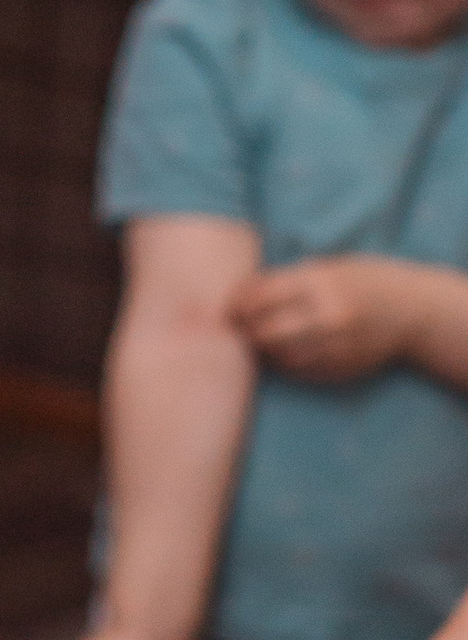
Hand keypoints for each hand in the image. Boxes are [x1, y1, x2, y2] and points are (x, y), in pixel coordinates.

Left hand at [229, 256, 420, 382]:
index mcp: (319, 283)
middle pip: (265, 332)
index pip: (260, 297)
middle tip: (238, 329)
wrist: (410, 309)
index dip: (238, 304)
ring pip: (280, 357)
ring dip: (264, 350)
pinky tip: (282, 354)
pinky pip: (300, 372)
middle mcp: (327, 316)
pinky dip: (285, 364)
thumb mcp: (325, 268)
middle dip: (246, 331)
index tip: (228, 308)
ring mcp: (337, 346)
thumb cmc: (359, 281)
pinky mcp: (343, 368)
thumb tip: (236, 295)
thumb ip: (285, 280)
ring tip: (259, 341)